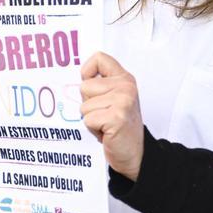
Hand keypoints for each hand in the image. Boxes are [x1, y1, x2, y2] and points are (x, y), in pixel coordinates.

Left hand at [79, 53, 144, 180]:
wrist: (135, 154)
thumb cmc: (119, 126)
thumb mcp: (114, 98)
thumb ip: (101, 85)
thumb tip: (77, 80)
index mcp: (124, 78)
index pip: (99, 58)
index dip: (87, 71)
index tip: (91, 84)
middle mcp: (126, 86)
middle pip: (84, 87)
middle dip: (89, 105)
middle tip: (104, 115)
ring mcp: (123, 101)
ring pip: (84, 106)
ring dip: (91, 119)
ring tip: (106, 124)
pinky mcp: (117, 117)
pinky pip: (88, 119)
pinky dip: (94, 129)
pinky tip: (107, 133)